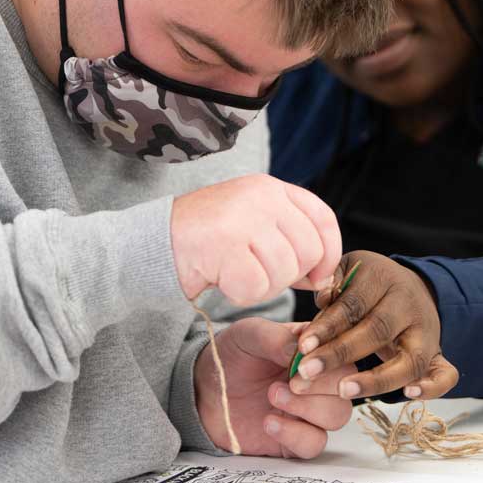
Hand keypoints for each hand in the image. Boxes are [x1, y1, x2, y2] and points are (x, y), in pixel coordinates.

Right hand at [171, 175, 340, 304]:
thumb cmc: (208, 240)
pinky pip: (256, 286)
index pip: (323, 218)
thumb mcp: (254, 227)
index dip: (330, 252)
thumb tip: (325, 278)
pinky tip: (223, 279)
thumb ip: (290, 242)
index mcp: (271, 188)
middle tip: (260, 273)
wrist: (152, 243)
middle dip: (290, 276)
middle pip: (309, 250)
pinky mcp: (223, 244)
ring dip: (263, 286)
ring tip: (237, 272)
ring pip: (284, 271)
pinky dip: (241, 293)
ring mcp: (242, 218)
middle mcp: (261, 196)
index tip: (319, 276)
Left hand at [195, 317, 355, 457]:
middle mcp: (319, 378)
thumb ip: (276, 338)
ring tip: (273, 396)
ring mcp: (309, 409)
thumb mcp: (250, 334)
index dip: (329, 358)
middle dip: (320, 385)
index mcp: (315, 347)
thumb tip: (302, 351)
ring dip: (308, 408)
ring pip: (338, 416)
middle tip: (289, 382)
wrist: (203, 388)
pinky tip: (269, 421)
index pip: (342, 349)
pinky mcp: (295, 438)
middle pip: (346, 386)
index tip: (303, 361)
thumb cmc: (232, 353)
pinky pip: (314, 444)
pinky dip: (294, 435)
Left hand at [289, 251, 458, 400]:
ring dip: (376, 379)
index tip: (303, 345)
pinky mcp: (438, 354)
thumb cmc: (369, 283)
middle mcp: (410, 304)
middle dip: (339, 354)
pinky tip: (408, 395)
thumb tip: (323, 297)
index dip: (327, 325)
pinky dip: (432, 388)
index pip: (354, 304)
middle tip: (307, 371)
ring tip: (343, 391)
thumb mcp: (349, 269)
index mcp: (384, 278)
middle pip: (377, 330)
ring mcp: (427, 332)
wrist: (411, 286)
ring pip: (410, 359)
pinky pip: (445, 374)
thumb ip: (333, 282)